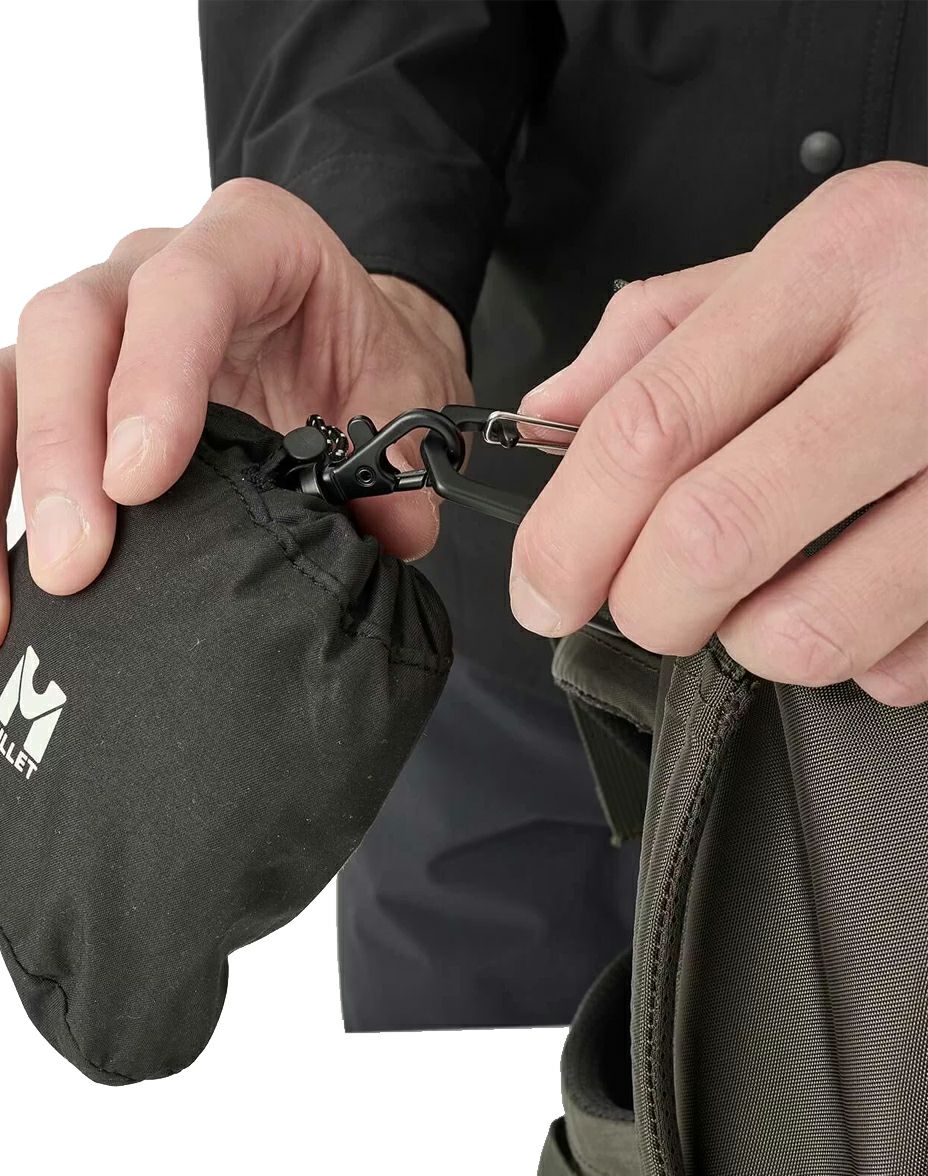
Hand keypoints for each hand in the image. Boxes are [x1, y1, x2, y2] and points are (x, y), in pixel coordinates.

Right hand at [0, 179, 468, 658]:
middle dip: (58, 454)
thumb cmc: (360, 361)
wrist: (334, 348)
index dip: (154, 377)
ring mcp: (83, 332)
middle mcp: (146, 273)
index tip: (141, 483)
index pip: (186, 285)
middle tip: (74, 571)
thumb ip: (401, 466)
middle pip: (65, 327)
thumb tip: (382, 540)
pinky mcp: (40, 392)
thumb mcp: (406, 398)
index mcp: (250, 245)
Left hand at [509, 162, 927, 706]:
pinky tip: (866, 598)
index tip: (541, 590)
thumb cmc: (926, 278)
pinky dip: (860, 658)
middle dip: (647, 606)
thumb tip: (548, 415)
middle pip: (711, 535)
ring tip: (766, 598)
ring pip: (812, 626)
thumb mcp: (797, 258)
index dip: (568, 533)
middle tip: (651, 605)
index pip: (651, 424)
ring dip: (752, 641)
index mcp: (833, 263)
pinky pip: (906, 661)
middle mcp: (919, 352)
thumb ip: (656, 334)